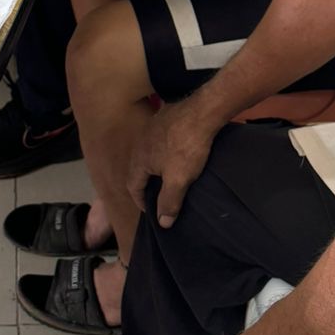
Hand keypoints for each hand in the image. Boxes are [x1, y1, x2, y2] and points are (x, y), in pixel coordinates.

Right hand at [126, 98, 216, 227]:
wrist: (202, 111)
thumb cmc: (187, 147)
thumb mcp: (178, 180)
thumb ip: (169, 202)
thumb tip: (162, 223)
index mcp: (139, 158)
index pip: (132, 186)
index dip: (141, 201)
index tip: (152, 211)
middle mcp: (141, 142)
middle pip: (139, 169)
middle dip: (147, 185)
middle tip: (160, 197)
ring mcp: (152, 128)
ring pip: (149, 154)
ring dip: (156, 168)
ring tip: (170, 177)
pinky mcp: (165, 119)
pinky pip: (160, 142)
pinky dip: (165, 153)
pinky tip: (178, 155)